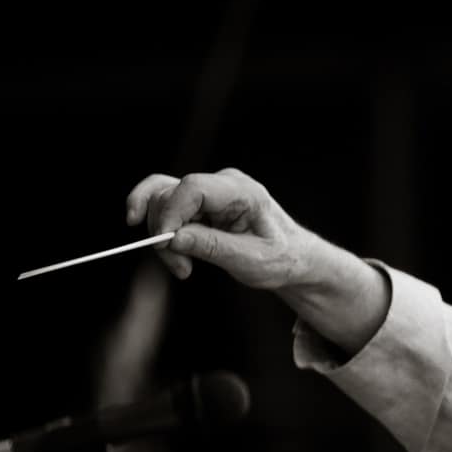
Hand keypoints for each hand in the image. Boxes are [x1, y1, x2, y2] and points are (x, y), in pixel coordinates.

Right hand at [124, 167, 307, 288]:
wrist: (292, 257)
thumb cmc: (280, 257)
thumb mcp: (251, 259)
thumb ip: (212, 246)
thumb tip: (173, 238)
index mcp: (244, 192)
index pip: (193, 188)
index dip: (171, 212)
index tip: (165, 243)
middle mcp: (223, 183)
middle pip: (172, 195)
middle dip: (166, 232)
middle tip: (181, 268)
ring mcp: (210, 190)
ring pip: (162, 200)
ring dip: (162, 235)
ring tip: (182, 266)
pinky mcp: (199, 202)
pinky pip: (165, 203)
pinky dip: (159, 225)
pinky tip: (159, 243)